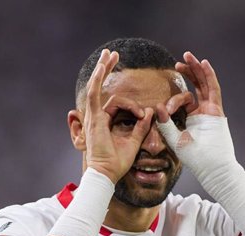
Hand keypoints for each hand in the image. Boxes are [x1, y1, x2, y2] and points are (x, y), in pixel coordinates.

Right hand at [84, 49, 152, 182]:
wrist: (107, 174)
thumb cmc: (118, 163)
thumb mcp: (134, 141)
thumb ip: (141, 126)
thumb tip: (151, 112)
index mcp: (106, 122)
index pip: (116, 103)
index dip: (132, 103)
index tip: (145, 114)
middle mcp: (98, 117)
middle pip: (100, 87)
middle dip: (106, 69)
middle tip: (113, 53)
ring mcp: (94, 116)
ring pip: (98, 87)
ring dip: (103, 69)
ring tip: (110, 54)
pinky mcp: (94, 118)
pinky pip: (95, 95)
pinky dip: (98, 80)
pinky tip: (103, 66)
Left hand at [156, 53, 236, 185]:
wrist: (212, 168)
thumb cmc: (195, 159)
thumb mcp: (175, 140)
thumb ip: (166, 125)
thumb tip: (157, 107)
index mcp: (193, 118)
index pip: (184, 99)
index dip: (173, 99)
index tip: (164, 109)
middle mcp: (203, 112)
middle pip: (196, 86)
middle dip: (189, 72)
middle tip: (178, 61)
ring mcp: (211, 110)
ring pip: (205, 84)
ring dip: (197, 69)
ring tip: (188, 56)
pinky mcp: (217, 111)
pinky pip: (213, 89)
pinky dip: (209, 76)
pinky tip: (203, 63)